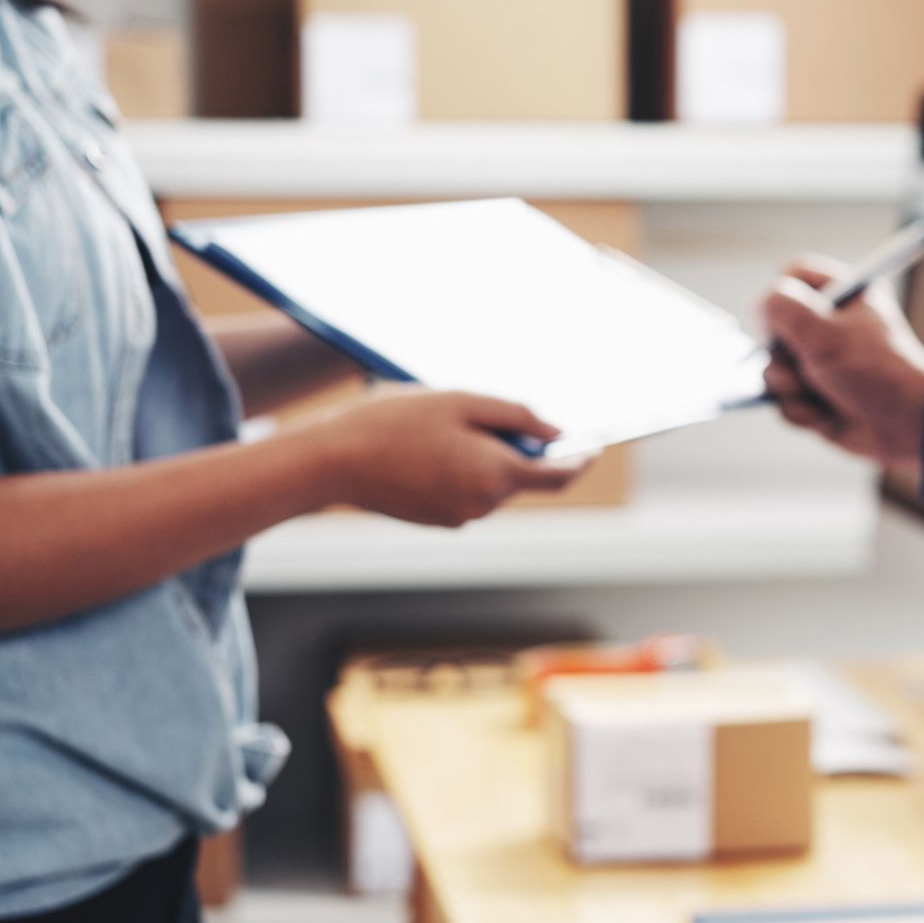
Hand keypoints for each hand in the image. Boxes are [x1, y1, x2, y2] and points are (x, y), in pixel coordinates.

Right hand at [303, 387, 579, 526]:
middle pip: (519, 474)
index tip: (594, 445)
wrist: (329, 462)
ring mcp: (458, 517)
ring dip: (481, 454)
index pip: (558, 476)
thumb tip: (556, 432)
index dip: (580, 459)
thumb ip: (516, 416)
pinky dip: (458, 468)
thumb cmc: (393, 423)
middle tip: (479, 412)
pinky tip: (422, 446)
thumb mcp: (461, 402)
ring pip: (489, 481)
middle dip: (513, 445)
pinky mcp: (435, 520)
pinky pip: (463, 490)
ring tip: (437, 427)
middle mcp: (483, 506)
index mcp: (497, 476)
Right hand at [759, 254, 923, 474]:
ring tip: (819, 394)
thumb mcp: (824, 331)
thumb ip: (783, 308)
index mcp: (843, 295)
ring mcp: (821, 362)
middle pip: (774, 326)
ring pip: (774, 369)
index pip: (794, 275)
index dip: (778, 295)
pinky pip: (784, 400)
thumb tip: (758, 306)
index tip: (777, 320)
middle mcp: (829, 326)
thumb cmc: (875, 371)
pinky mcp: (816, 395)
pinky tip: (826, 416)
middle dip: (782, 354)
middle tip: (803, 363)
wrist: (907, 426)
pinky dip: (800, 411)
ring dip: (790, 387)